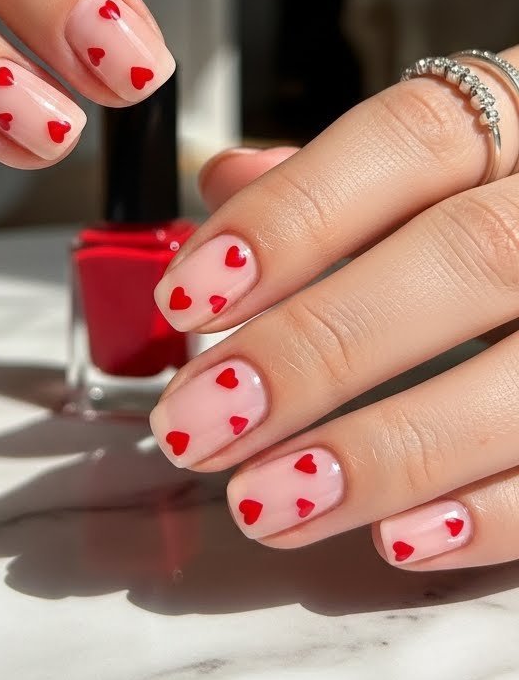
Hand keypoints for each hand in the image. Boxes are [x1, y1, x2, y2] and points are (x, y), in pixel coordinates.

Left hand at [150, 55, 518, 569]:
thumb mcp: (473, 151)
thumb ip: (354, 175)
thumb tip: (229, 183)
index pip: (409, 140)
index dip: (294, 216)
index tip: (191, 293)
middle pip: (462, 257)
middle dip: (319, 344)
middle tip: (202, 417)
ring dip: (386, 449)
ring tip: (267, 499)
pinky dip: (495, 514)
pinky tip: (397, 538)